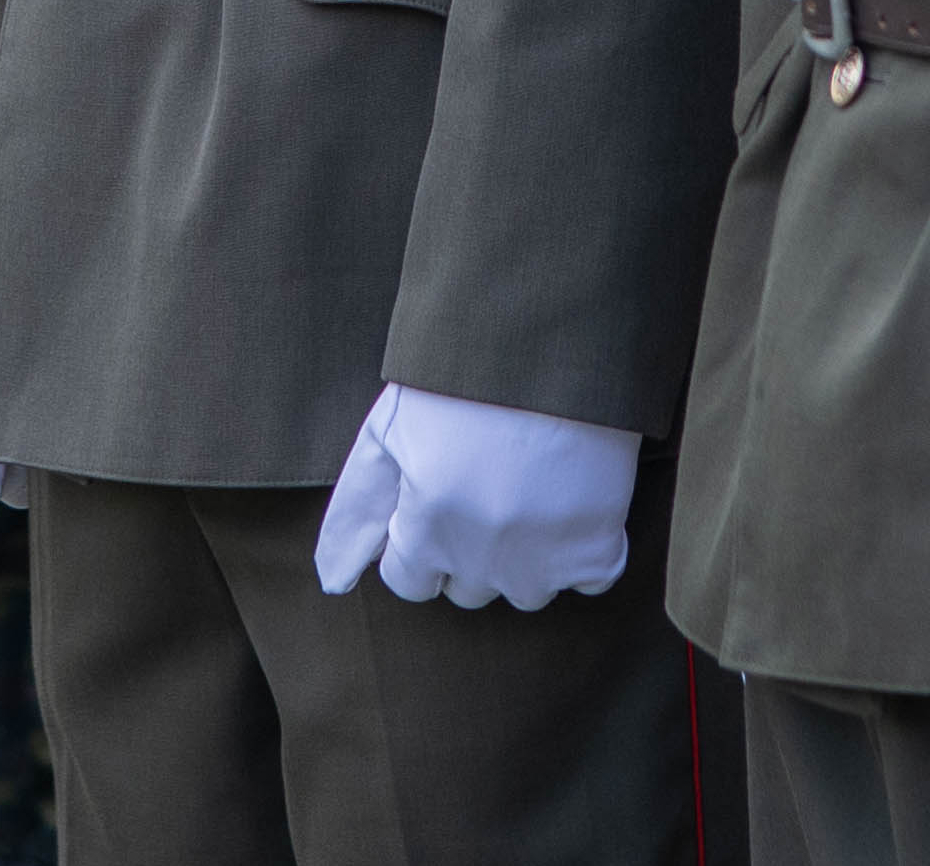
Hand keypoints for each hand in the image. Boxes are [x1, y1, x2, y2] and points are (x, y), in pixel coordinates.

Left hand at [307, 383, 638, 610]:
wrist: (547, 337)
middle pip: (467, 589)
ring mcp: (541, 559)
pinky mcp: (596, 547)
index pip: (409, 582)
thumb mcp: (387, 433)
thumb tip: (332, 580)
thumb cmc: (458, 380)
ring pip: (526, 592)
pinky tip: (573, 501)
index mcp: (424, 530)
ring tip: (530, 491)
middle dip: (469, 550)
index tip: (440, 498)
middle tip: (487, 484)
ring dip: (525, 556)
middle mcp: (479, 558)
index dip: (419, 539)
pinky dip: (586, 552)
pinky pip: (592, 579)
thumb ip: (356, 512)